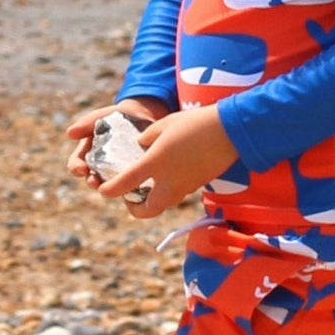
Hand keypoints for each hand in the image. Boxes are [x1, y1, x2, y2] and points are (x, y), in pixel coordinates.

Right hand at [66, 97, 169, 191]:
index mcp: (87, 155)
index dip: (76, 168)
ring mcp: (116, 174)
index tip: (81, 169)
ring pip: (111, 186)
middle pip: (92, 180)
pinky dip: (131, 187)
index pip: (76, 165)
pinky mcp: (133, 176)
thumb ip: (86, 123)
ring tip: (114, 185)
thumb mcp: (101, 116)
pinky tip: (135, 184)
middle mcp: (99, 168)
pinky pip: (131, 186)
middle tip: (95, 181)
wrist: (141, 116)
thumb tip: (69, 133)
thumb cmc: (115, 116)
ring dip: (111, 187)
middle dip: (92, 182)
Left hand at [96, 105, 238, 217]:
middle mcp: (168, 182)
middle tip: (129, 196)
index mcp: (155, 164)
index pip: (125, 184)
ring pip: (162, 205)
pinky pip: (176, 195)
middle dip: (134, 209)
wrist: (230, 131)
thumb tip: (141, 147)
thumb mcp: (164, 125)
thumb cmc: (194, 124)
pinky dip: (166, 192)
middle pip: (146, 211)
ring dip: (150, 201)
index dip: (110, 190)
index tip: (103, 189)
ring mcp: (185, 187)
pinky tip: (166, 176)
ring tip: (146, 185)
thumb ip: (146, 139)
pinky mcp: (197, 186)